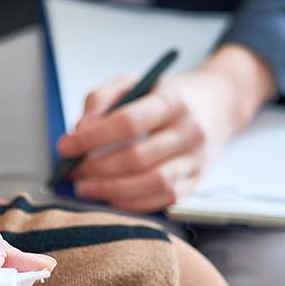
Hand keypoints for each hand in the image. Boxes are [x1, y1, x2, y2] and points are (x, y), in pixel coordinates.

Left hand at [58, 44, 274, 211]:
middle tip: (72, 172)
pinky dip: (132, 204)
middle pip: (137, 157)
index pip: (128, 123)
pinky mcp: (196, 181)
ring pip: (151, 184)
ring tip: (85, 188)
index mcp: (172, 101)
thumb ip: (102, 98)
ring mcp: (196, 159)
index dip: (92, 138)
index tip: (65, 146)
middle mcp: (189, 131)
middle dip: (97, 168)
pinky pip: (163, 200)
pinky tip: (110, 198)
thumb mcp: (135, 81)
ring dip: (111, 190)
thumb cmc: (167, 94)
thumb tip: (80, 128)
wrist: (220, 103)